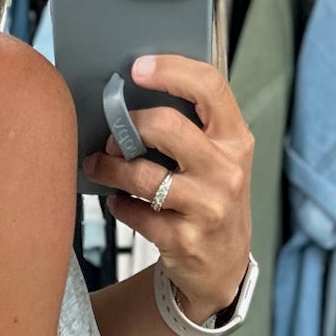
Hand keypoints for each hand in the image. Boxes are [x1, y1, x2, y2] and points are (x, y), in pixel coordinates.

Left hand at [81, 52, 253, 322]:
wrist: (224, 266)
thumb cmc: (212, 199)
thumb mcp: (220, 159)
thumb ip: (194, 127)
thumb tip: (136, 97)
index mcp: (236, 140)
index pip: (209, 88)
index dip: (170, 70)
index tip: (137, 69)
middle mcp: (226, 172)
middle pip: (166, 127)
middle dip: (128, 127)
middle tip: (112, 136)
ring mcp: (206, 208)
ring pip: (143, 175)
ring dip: (111, 169)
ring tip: (100, 167)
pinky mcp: (184, 240)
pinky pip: (136, 214)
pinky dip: (119, 205)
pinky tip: (118, 201)